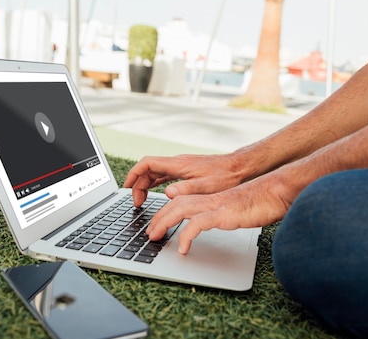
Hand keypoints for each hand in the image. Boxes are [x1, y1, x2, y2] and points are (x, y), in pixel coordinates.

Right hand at [123, 153, 246, 205]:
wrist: (240, 168)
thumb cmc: (226, 176)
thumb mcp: (206, 186)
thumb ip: (186, 189)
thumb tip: (167, 193)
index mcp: (178, 165)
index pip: (147, 163)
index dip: (133, 174)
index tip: (126, 188)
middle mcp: (177, 163)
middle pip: (148, 169)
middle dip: (137, 185)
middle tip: (137, 203)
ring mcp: (181, 166)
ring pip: (155, 172)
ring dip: (145, 185)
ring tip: (142, 201)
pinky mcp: (186, 171)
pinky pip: (164, 175)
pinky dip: (155, 184)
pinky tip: (156, 194)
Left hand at [146, 167, 303, 253]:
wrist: (278, 192)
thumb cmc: (261, 202)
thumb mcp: (235, 210)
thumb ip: (221, 214)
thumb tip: (212, 223)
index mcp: (211, 197)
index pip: (181, 201)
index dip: (165, 212)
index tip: (157, 226)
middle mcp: (210, 199)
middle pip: (175, 203)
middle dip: (158, 218)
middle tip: (149, 234)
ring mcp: (216, 205)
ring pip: (181, 209)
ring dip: (164, 223)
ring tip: (155, 238)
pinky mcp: (225, 213)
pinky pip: (199, 223)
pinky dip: (187, 235)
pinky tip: (183, 248)